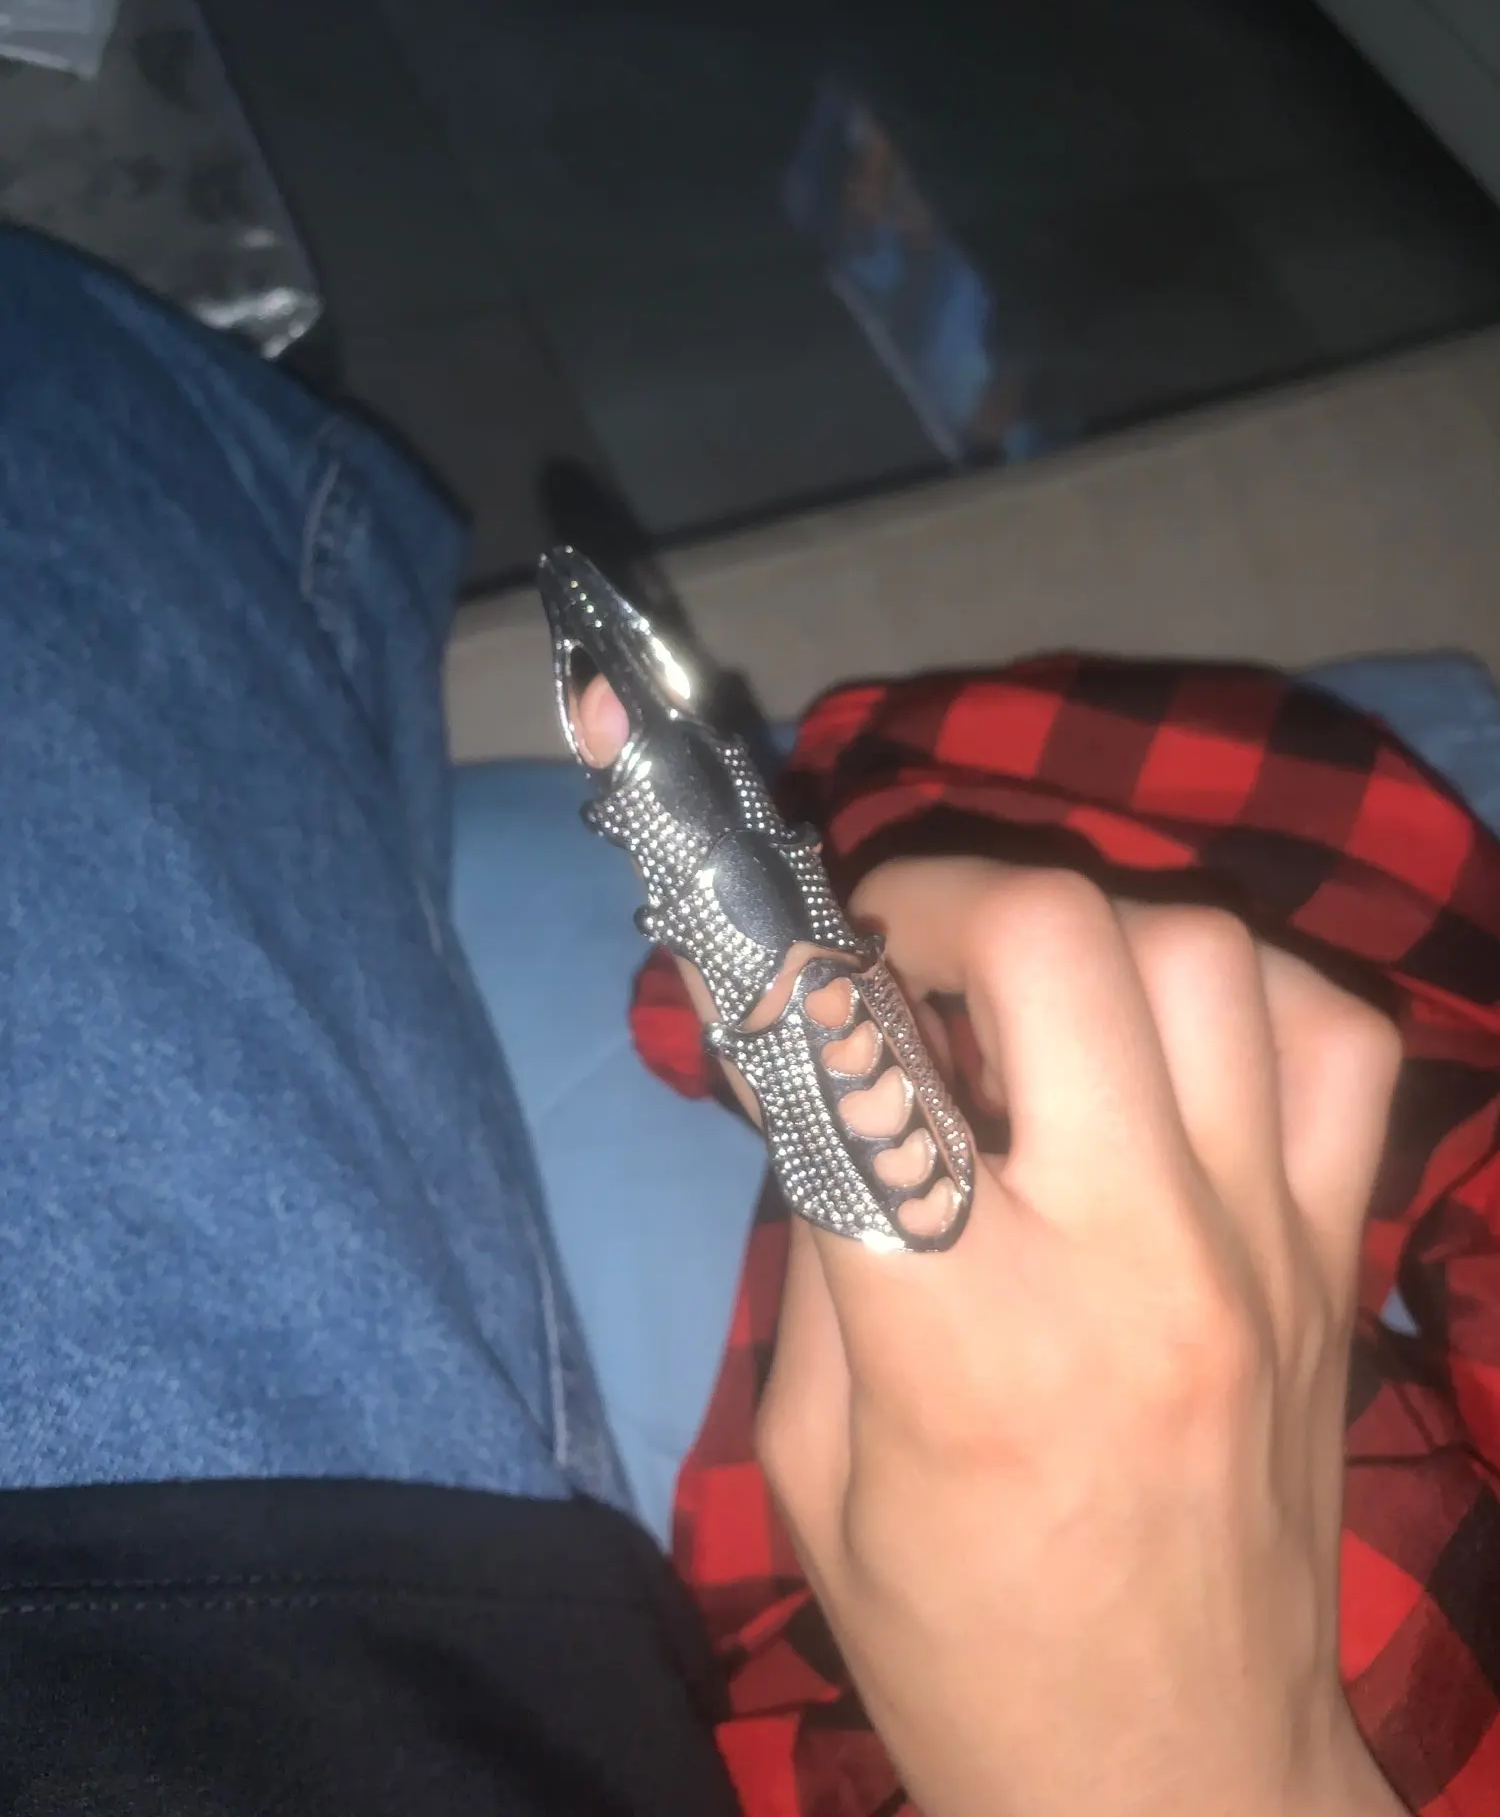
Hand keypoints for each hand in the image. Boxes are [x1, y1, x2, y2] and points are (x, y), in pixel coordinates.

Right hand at [570, 679, 1406, 1816]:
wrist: (1175, 1779)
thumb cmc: (955, 1641)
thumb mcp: (815, 1469)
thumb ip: (824, 1248)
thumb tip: (824, 1067)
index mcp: (966, 1338)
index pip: (856, 1062)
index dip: (774, 967)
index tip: (740, 938)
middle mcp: (1135, 1255)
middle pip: (1057, 938)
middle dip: (939, 893)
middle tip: (889, 944)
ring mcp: (1265, 1243)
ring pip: (1204, 953)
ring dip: (1087, 933)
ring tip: (1024, 993)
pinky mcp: (1340, 1257)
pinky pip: (1339, 1039)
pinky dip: (1250, 994)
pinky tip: (1173, 1041)